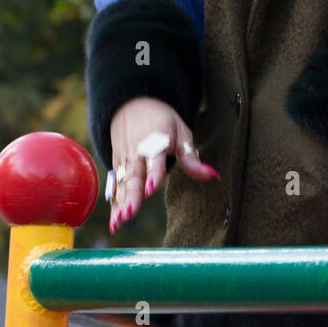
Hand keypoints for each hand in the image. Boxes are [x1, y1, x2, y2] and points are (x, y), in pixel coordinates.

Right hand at [108, 97, 218, 233]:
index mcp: (155, 141)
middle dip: (132, 196)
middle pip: (134, 176)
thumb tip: (213, 175)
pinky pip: (116, 187)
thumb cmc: (161, 120)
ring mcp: (124, 159)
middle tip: (130, 213)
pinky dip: (114, 204)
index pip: (154, 159)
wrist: (131, 102)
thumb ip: (192, 158)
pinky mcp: (116, 166)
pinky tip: (114, 223)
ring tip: (119, 224)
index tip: (151, 188)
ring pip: (122, 184)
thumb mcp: (181, 132)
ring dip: (120, 204)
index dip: (153, 174)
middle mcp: (136, 152)